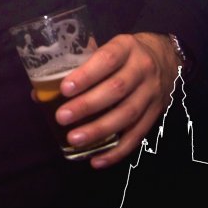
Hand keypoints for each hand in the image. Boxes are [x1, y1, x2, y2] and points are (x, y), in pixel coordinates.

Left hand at [54, 32, 180, 168]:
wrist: (167, 58)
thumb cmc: (124, 54)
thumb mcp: (108, 47)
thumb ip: (78, 65)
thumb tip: (40, 91)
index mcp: (126, 47)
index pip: (107, 59)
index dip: (86, 75)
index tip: (64, 88)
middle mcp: (142, 69)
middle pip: (116, 89)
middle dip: (87, 105)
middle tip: (62, 117)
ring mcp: (152, 93)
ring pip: (127, 114)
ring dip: (99, 130)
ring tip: (74, 139)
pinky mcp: (156, 114)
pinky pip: (138, 135)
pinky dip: (117, 151)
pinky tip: (97, 160)